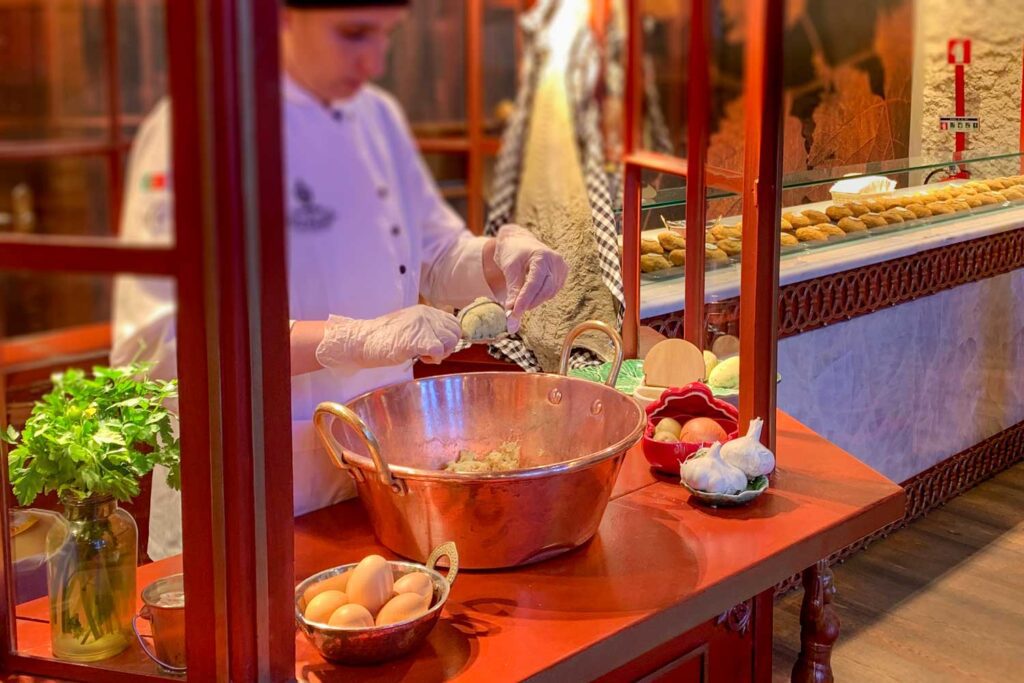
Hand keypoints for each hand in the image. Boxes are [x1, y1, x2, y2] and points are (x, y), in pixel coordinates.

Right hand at [316, 305, 462, 368]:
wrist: (364, 341)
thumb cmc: (384, 338)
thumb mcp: (410, 327)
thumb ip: (428, 330)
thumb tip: (444, 345)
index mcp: (426, 310)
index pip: (453, 323)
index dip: (449, 338)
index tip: (437, 347)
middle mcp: (427, 314)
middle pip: (455, 333)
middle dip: (447, 347)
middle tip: (430, 353)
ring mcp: (423, 325)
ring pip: (450, 342)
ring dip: (440, 353)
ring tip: (423, 355)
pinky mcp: (417, 339)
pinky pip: (439, 351)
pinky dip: (433, 359)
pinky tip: (421, 358)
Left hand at [492, 225, 567, 332]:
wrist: (519, 241)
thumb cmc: (512, 253)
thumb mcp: (509, 270)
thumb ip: (512, 291)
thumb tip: (510, 314)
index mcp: (542, 255)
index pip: (534, 283)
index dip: (524, 300)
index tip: (514, 314)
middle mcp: (556, 260)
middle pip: (545, 290)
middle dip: (530, 303)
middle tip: (514, 312)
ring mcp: (561, 267)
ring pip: (550, 293)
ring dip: (534, 301)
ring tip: (521, 301)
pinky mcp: (562, 275)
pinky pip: (552, 292)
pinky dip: (540, 297)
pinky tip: (530, 295)